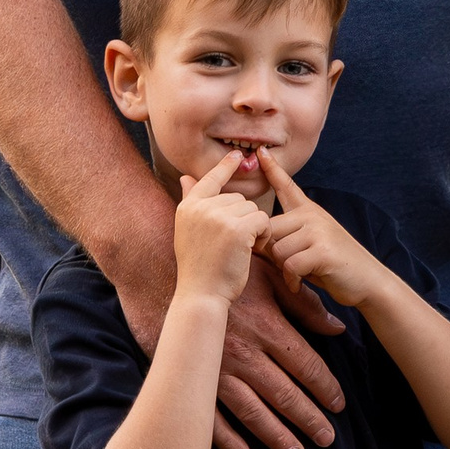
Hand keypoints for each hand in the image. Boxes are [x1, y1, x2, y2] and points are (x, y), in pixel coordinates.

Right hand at [109, 198, 343, 448]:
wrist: (159, 268)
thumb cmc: (221, 269)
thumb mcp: (267, 275)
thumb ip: (303, 303)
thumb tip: (337, 327)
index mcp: (266, 326)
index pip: (305, 364)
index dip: (325, 387)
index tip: (339, 405)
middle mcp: (244, 353)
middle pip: (284, 393)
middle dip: (308, 419)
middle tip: (327, 439)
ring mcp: (215, 368)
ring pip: (252, 411)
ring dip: (275, 436)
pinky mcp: (189, 376)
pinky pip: (210, 416)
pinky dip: (227, 440)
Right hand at [173, 149, 267, 299]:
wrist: (201, 294)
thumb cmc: (199, 267)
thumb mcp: (188, 231)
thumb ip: (191, 201)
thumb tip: (185, 176)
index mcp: (188, 207)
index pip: (209, 180)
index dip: (225, 167)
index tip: (238, 154)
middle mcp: (201, 208)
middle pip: (237, 198)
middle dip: (243, 219)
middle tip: (233, 244)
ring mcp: (218, 217)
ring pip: (252, 209)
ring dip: (254, 228)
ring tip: (240, 248)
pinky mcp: (238, 228)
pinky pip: (262, 220)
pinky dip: (264, 235)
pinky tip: (252, 249)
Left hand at [252, 150, 381, 308]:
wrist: (367, 280)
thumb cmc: (332, 265)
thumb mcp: (310, 243)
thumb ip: (288, 236)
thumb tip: (259, 237)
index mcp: (309, 211)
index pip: (286, 186)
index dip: (272, 169)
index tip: (260, 151)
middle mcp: (312, 215)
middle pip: (269, 230)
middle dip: (272, 252)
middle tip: (288, 266)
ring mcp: (318, 230)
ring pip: (277, 249)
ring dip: (283, 268)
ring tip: (298, 273)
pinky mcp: (322, 250)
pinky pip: (290, 265)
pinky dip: (292, 279)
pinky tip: (300, 283)